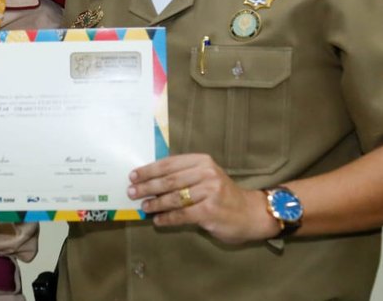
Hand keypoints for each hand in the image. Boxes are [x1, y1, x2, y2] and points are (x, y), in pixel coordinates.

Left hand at [127, 153, 277, 243]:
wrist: (251, 212)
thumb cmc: (223, 194)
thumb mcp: (206, 176)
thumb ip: (184, 176)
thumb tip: (151, 182)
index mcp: (202, 160)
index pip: (169, 163)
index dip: (148, 170)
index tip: (133, 176)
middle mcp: (206, 173)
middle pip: (168, 180)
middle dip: (147, 187)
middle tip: (131, 192)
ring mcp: (209, 191)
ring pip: (174, 198)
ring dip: (155, 203)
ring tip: (143, 207)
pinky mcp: (210, 210)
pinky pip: (182, 215)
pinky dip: (167, 218)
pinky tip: (158, 220)